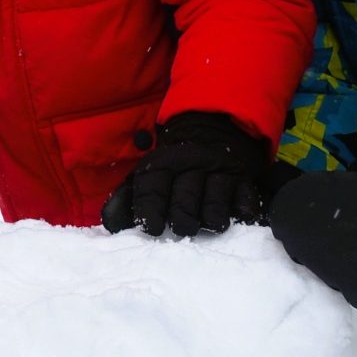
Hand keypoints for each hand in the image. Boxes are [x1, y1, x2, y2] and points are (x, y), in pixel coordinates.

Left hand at [100, 112, 272, 237]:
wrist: (213, 128)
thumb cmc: (173, 166)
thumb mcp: (147, 174)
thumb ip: (126, 199)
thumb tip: (110, 225)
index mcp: (161, 163)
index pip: (152, 188)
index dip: (150, 210)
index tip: (153, 228)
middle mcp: (190, 164)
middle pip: (185, 198)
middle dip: (183, 219)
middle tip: (182, 227)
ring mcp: (219, 171)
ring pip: (215, 201)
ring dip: (211, 218)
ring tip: (207, 224)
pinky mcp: (244, 178)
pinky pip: (245, 200)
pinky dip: (241, 212)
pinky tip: (234, 215)